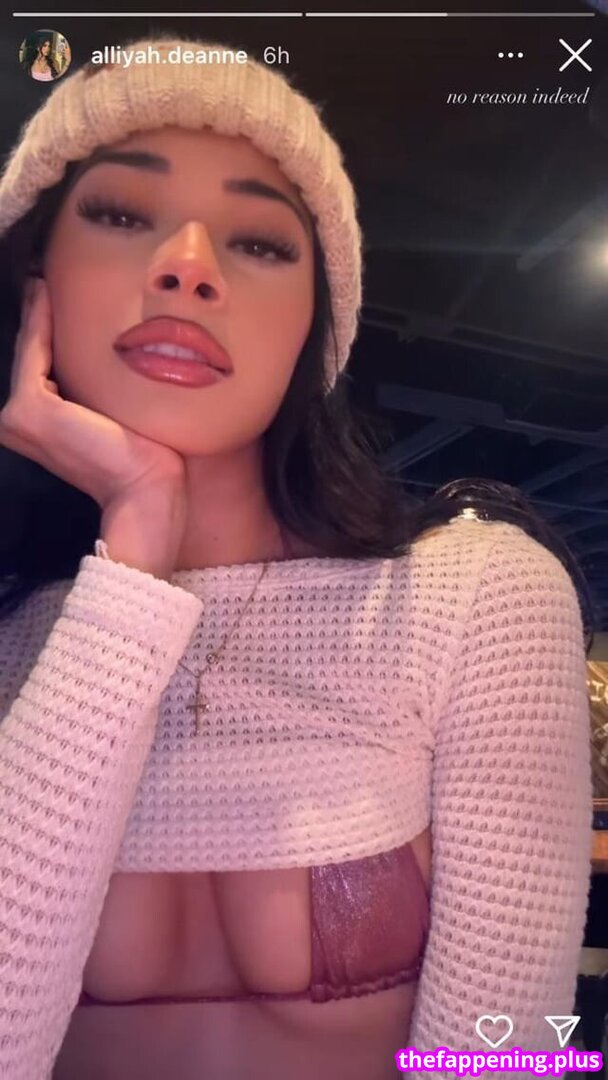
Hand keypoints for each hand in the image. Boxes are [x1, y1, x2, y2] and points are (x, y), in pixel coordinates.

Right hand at [0, 277, 186, 510]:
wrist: (149, 492)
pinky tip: (48, 292)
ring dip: (39, 314)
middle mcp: (17, 426)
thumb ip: (104, 391)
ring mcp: (19, 419)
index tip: (60, 297)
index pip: (43, 371)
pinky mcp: (32, 409)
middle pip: (33, 358)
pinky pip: (36, 351)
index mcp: (39, 430)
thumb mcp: (120, 415)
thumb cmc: (148, 460)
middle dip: (42, 320)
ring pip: (32, 351)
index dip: (48, 334)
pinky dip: (42, 320)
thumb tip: (124, 350)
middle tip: (47, 278)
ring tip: (46, 280)